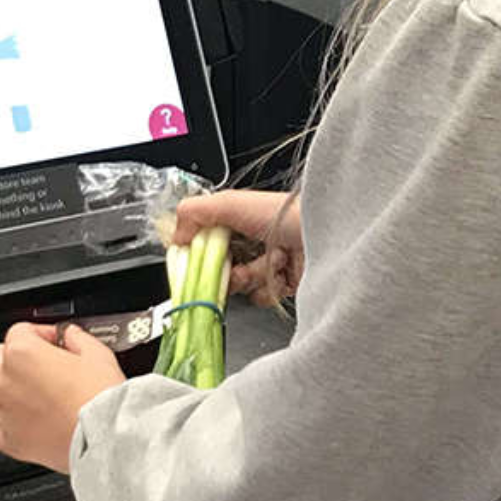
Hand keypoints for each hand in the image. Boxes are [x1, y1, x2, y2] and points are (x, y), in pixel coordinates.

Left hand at [0, 323, 123, 473]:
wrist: (106, 438)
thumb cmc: (101, 398)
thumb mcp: (98, 354)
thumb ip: (78, 338)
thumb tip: (71, 336)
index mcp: (23, 353)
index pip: (20, 331)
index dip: (41, 334)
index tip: (54, 342)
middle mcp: (5, 381)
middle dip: (7, 356)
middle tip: (33, 363)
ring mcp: (5, 413)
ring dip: (12, 390)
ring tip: (43, 396)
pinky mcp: (12, 441)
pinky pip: (0, 430)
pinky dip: (13, 425)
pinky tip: (35, 423)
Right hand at [174, 191, 303, 304]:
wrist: (325, 237)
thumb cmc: (284, 214)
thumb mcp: (231, 203)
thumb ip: (195, 213)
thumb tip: (175, 236)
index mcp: (243, 219)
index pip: (211, 240)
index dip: (202, 253)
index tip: (196, 261)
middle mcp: (257, 241)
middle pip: (224, 266)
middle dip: (226, 271)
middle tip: (233, 268)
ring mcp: (272, 263)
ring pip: (243, 285)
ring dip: (250, 279)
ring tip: (267, 266)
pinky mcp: (286, 283)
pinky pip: (263, 296)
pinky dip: (268, 289)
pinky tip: (279, 275)